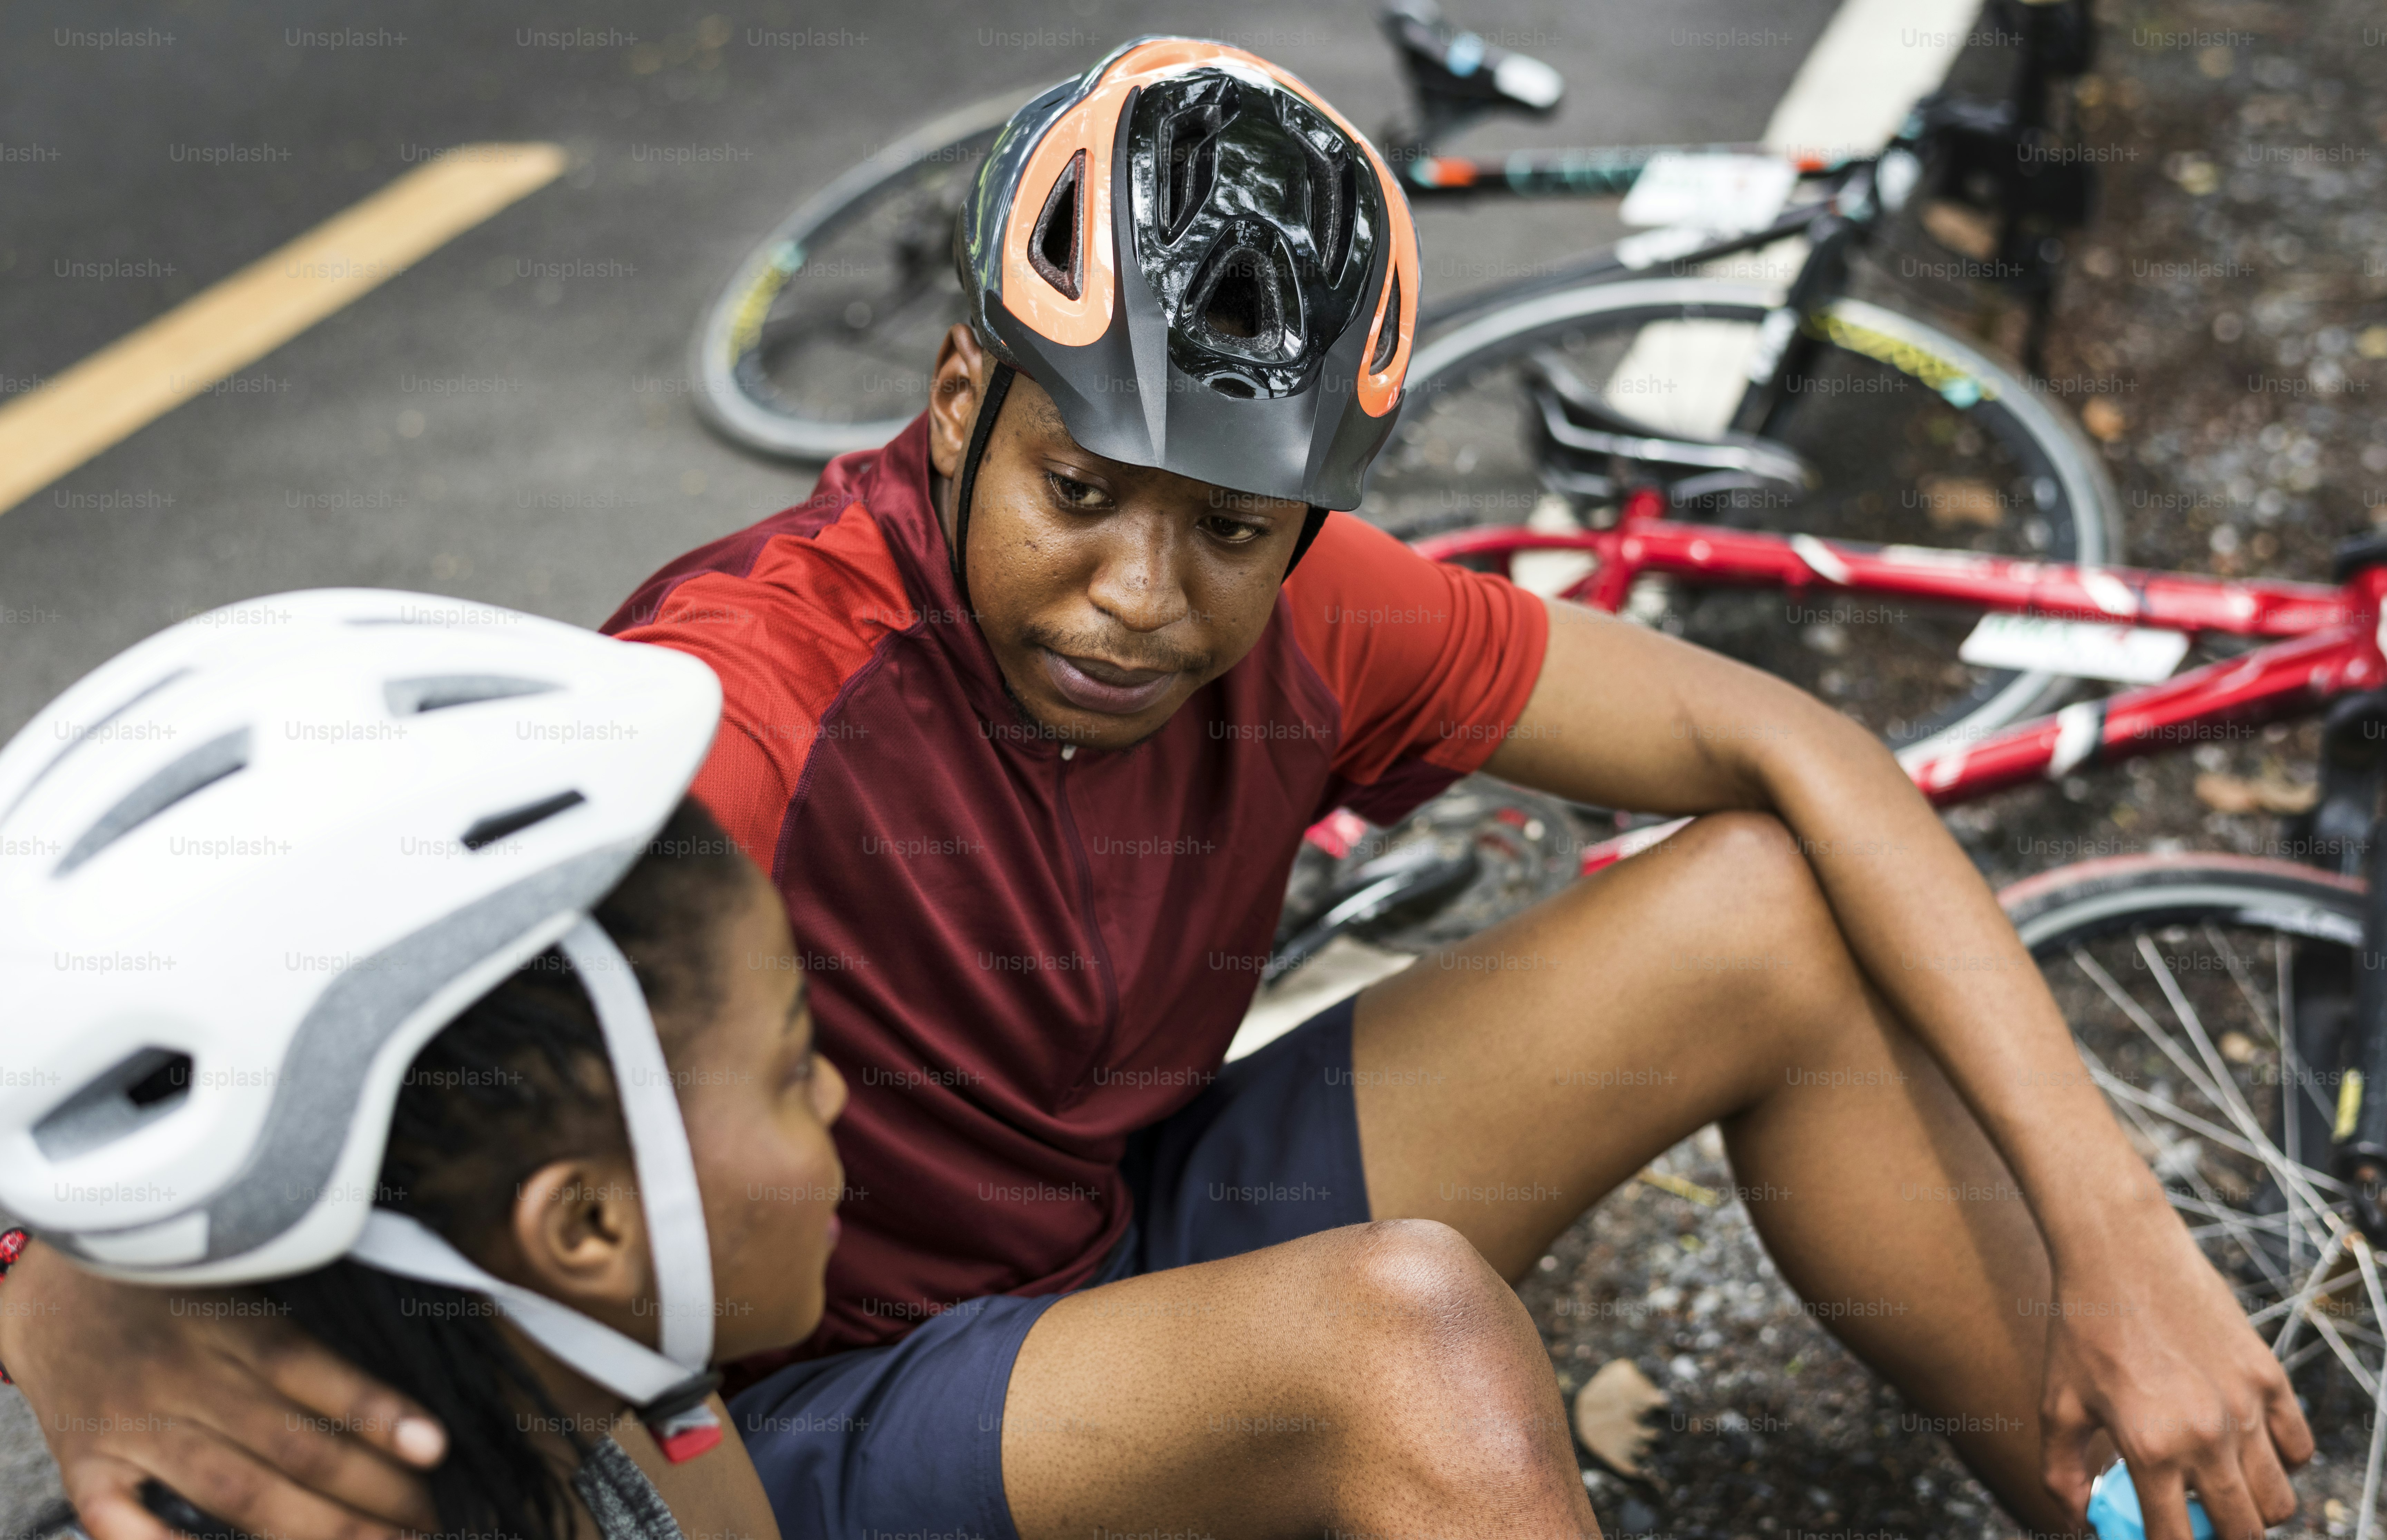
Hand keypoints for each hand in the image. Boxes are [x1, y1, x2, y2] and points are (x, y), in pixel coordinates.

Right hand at [0, 1239, 446, 1539]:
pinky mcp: (84, 1465)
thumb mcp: (233, 1283)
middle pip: (291, 1446)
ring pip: (233, 1489)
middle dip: (368, 1496)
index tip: (436, 1449)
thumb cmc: (160, 1285)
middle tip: (430, 1526)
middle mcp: (187, 1378)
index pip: (316, 1377)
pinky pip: (121, 1521)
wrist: (40, 1283)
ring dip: (309, 1529)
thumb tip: (383, 1403)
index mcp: (231, 1327)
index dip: (378, 1414)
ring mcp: (132, 1426)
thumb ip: (293, 1340)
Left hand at [2037, 1206, 2311, 1539]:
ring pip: (2279, 1501)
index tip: (2156, 1536)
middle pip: (2243, 1533)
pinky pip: (2299, 1449)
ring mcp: (2245, 1407)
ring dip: (2252, 1509)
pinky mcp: (2269, 1377)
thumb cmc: (2081, 1327)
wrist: (2120, 1252)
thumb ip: (2061, 1472)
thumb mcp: (2057, 1403)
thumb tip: (2078, 1522)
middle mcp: (2207, 1435)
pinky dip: (2281, 1463)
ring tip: (2216, 1487)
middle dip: (2216, 1538)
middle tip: (2189, 1517)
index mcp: (2151, 1448)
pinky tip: (2244, 1449)